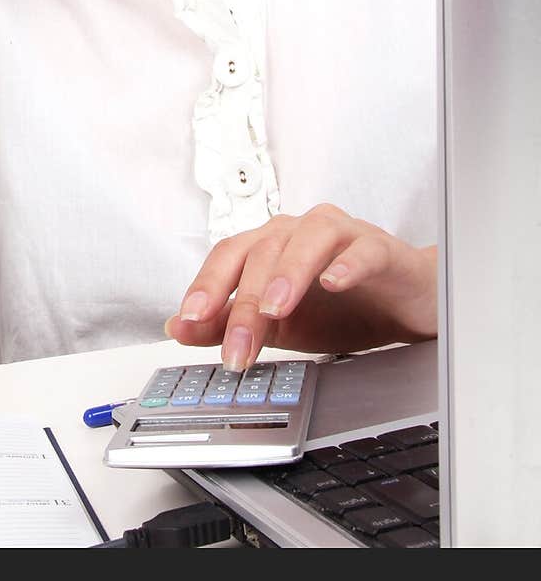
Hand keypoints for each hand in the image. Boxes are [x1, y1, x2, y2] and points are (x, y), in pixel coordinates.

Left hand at [166, 204, 436, 370]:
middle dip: (246, 304)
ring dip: (288, 272)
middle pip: (263, 253)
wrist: (404, 306)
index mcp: (270, 245)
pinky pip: (362, 248)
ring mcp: (342, 233)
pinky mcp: (380, 247)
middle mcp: (300, 231)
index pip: (229, 256)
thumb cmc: (342, 308)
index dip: (207, 285)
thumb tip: (176, 328)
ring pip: (308, 238)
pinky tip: (333, 282)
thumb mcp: (278, 325)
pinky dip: (346, 263)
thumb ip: (227, 323)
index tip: (189, 320)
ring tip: (275, 309)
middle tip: (238, 349)